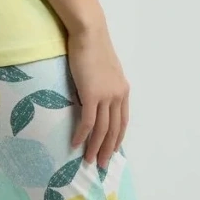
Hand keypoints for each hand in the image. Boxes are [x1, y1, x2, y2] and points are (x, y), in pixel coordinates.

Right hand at [66, 20, 130, 168]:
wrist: (89, 33)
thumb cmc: (92, 47)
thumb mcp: (103, 70)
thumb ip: (102, 85)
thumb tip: (92, 98)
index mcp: (123, 91)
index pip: (123, 121)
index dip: (117, 139)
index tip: (112, 152)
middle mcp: (118, 96)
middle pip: (115, 130)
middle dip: (108, 149)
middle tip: (102, 165)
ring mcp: (106, 96)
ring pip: (102, 129)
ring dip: (95, 147)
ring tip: (89, 161)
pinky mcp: (91, 94)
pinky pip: (88, 121)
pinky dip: (82, 135)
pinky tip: (76, 144)